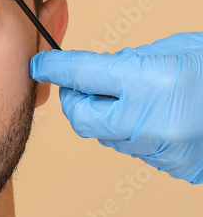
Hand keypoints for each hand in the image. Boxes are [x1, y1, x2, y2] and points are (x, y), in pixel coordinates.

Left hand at [30, 32, 202, 183]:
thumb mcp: (170, 50)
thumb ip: (124, 64)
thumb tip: (89, 71)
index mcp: (149, 81)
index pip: (80, 74)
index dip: (55, 67)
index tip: (40, 63)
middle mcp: (150, 121)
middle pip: (82, 115)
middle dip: (81, 98)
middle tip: (92, 83)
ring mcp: (163, 150)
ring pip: (107, 134)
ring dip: (110, 116)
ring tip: (143, 97)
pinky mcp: (175, 167)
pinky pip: (136, 148)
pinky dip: (137, 132)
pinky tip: (163, 117)